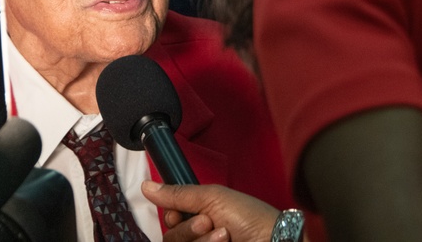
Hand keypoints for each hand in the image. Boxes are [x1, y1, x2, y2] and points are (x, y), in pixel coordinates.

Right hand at [142, 181, 279, 241]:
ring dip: (202, 241)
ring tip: (225, 235)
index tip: (183, 211)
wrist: (274, 240)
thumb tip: (147, 186)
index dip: (173, 217)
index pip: (169, 221)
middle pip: (171, 238)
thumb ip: (178, 194)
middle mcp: (200, 236)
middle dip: (189, 229)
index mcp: (198, 216)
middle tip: (210, 221)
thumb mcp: (212, 197)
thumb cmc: (252, 217)